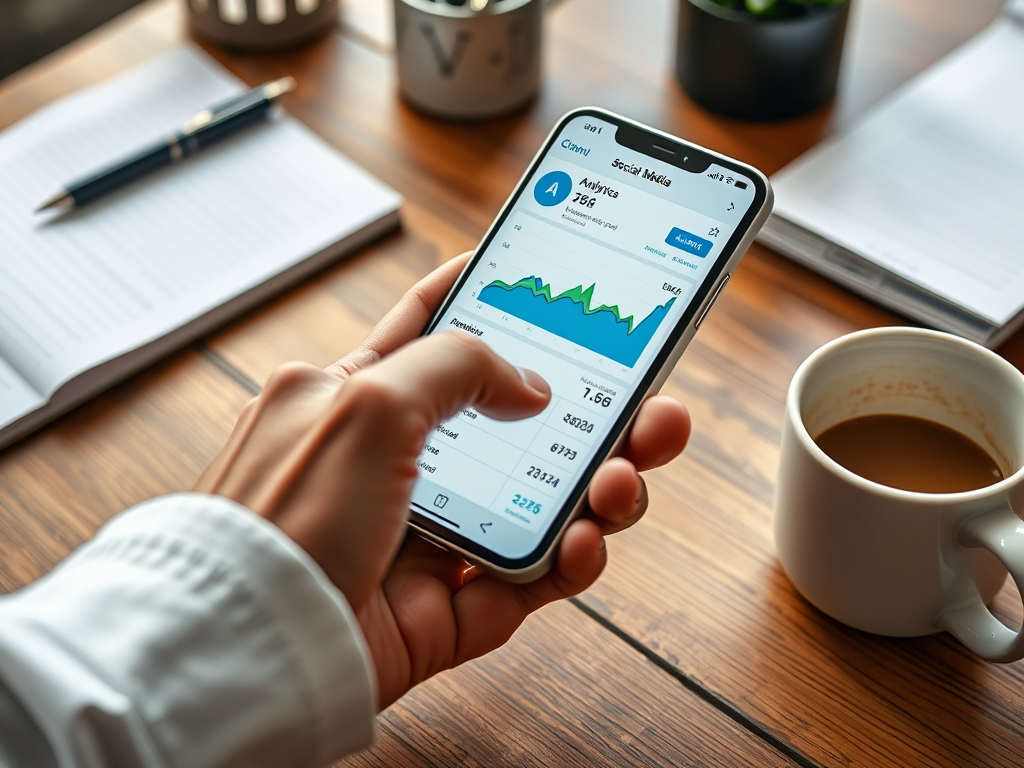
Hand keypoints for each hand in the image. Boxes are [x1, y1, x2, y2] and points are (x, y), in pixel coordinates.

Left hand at [195, 254, 690, 708]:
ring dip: (597, 489)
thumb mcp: (367, 398)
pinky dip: (569, 561)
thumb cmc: (285, 513)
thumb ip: (457, 365)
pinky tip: (583, 542)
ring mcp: (428, 536)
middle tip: (651, 409)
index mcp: (362, 399)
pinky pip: (529, 579)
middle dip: (592, 416)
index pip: (433, 333)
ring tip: (623, 481)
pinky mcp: (448, 608)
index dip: (488, 299)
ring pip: (538, 504)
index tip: (538, 275)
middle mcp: (400, 464)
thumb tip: (530, 386)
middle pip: (516, 427)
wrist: (256, 643)